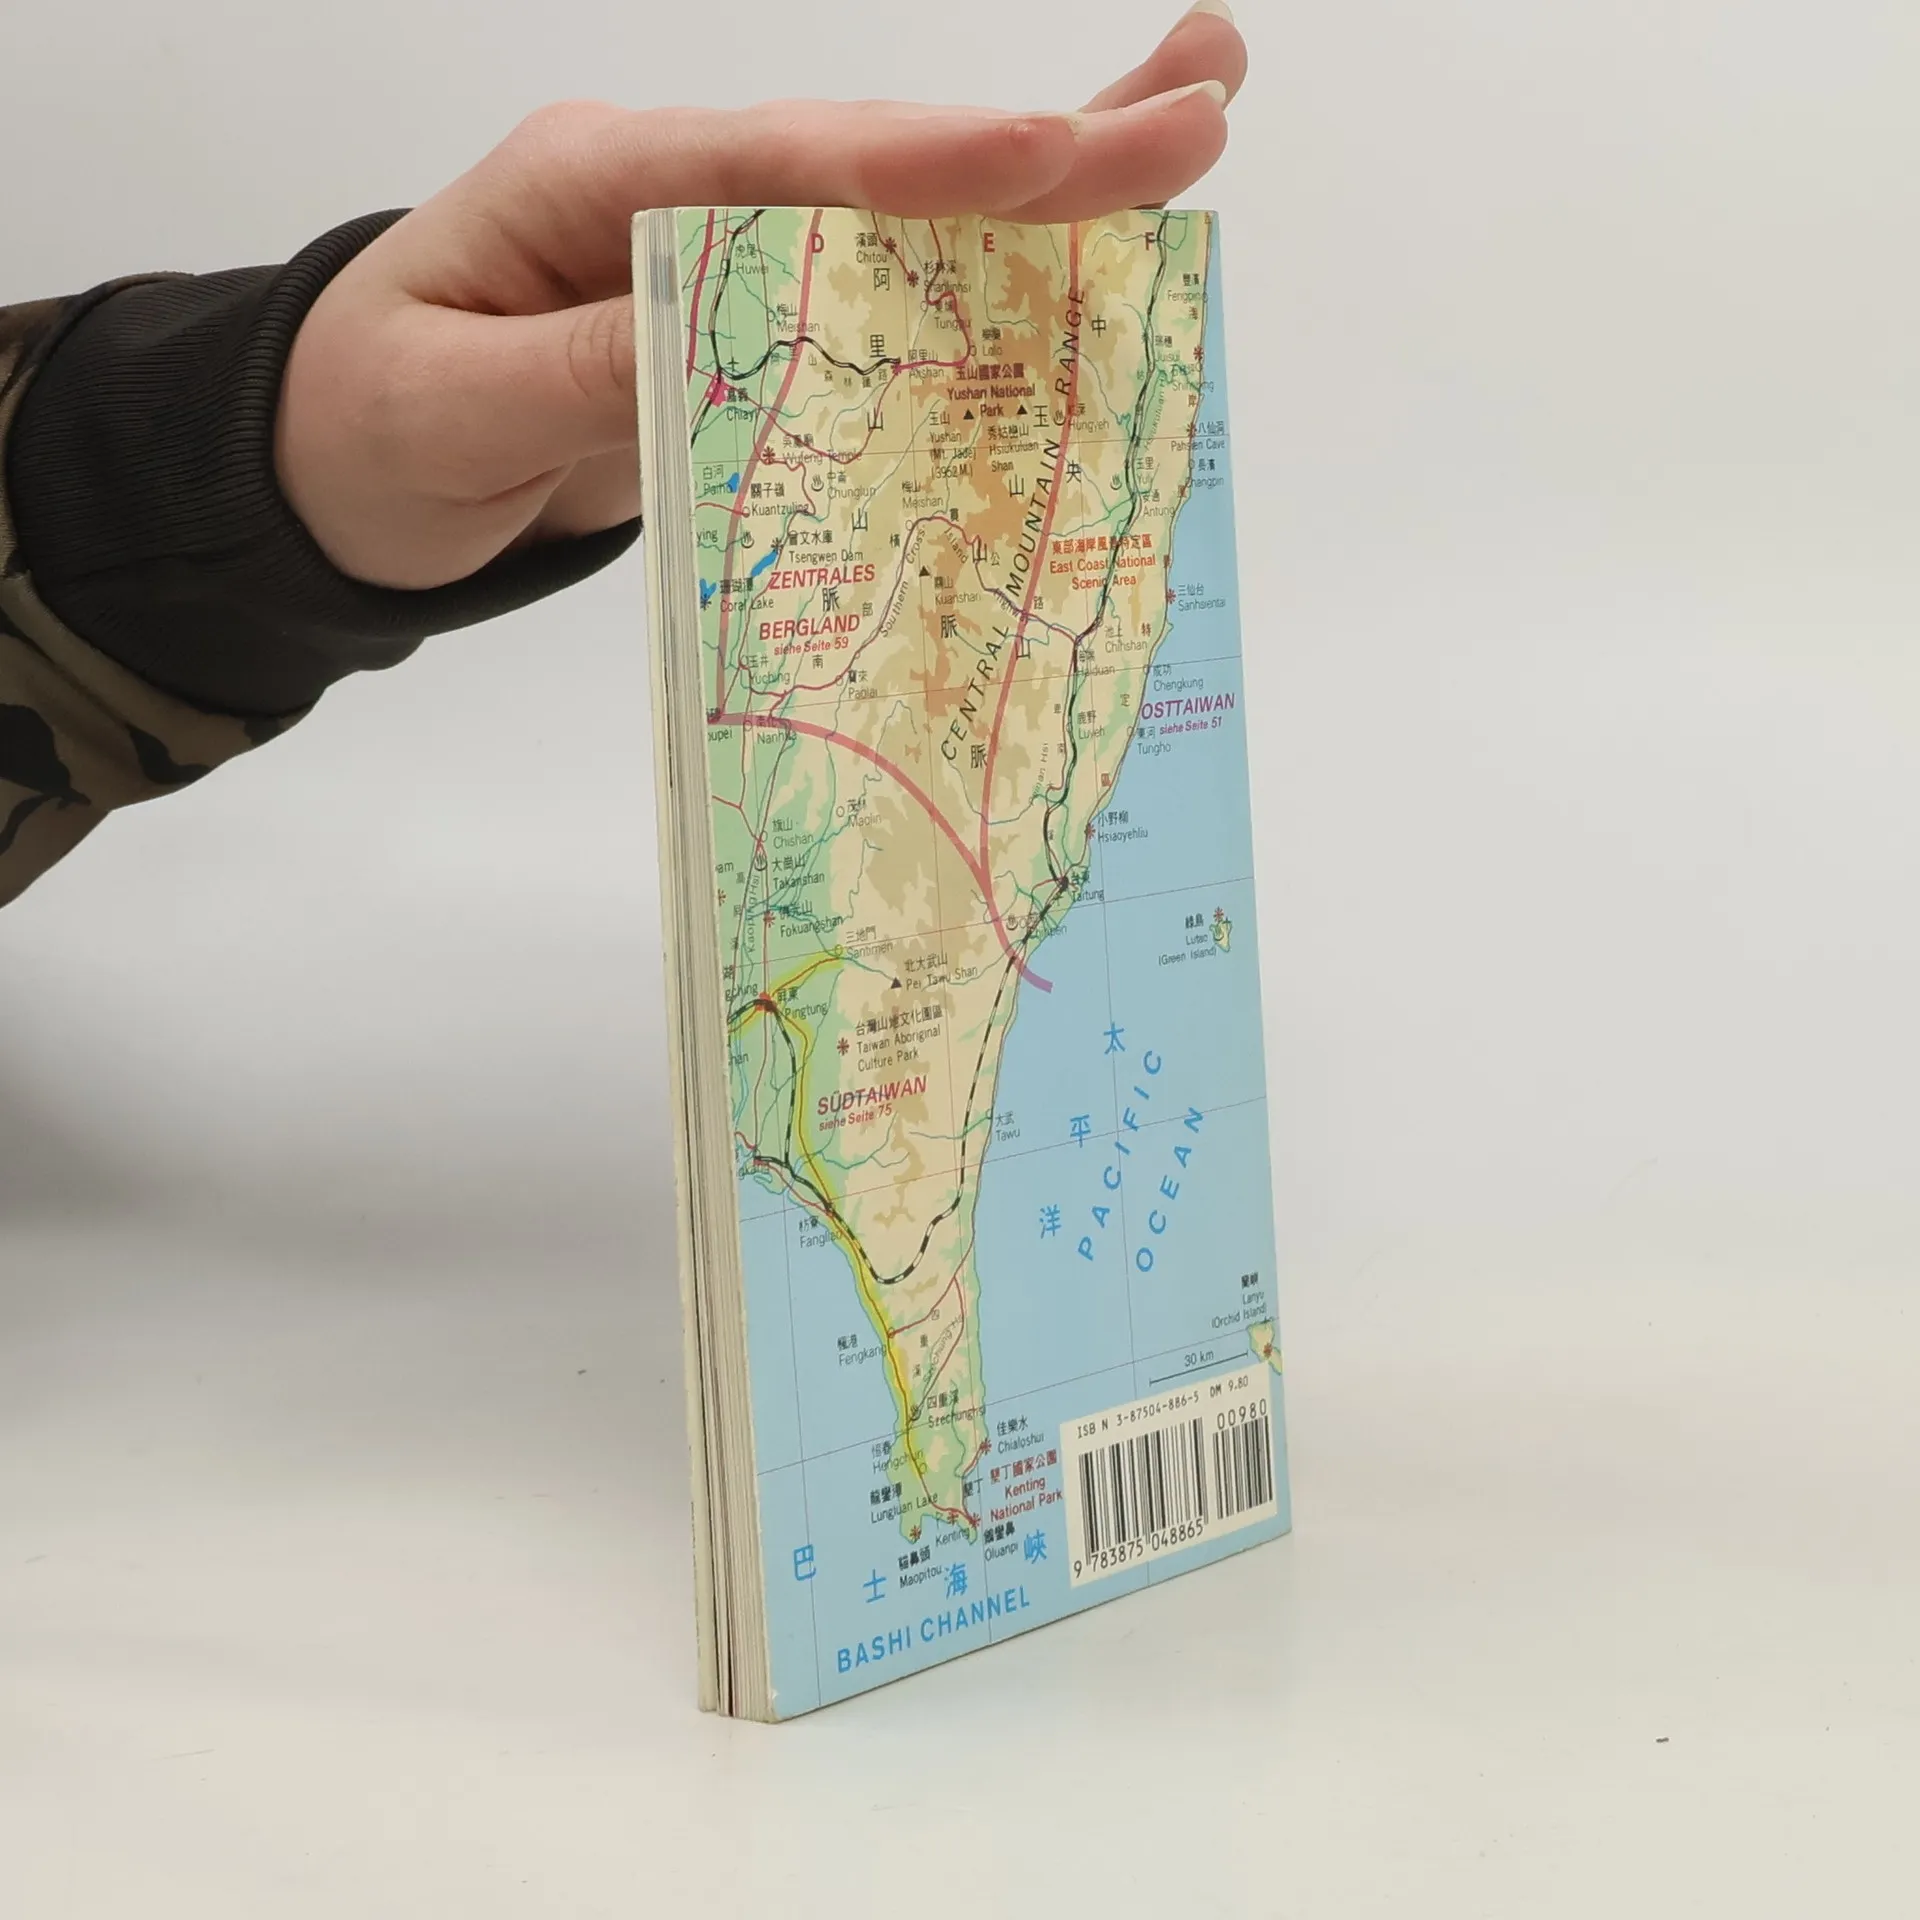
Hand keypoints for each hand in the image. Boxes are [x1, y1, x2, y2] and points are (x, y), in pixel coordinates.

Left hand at [275, 2, 1245, 590]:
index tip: (1047, 156)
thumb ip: (578, 373)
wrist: (337, 466)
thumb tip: (726, 342)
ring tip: (1189, 129)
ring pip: (902, 209)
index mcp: (597, 183)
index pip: (779, 165)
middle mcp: (679, 192)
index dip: (920, 167)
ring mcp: (722, 250)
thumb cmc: (368, 428)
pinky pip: (882, 290)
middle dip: (1041, 146)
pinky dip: (986, 272)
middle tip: (1198, 109)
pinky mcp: (749, 320)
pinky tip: (1083, 250)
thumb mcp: (447, 411)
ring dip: (1047, 178)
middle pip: (876, 162)